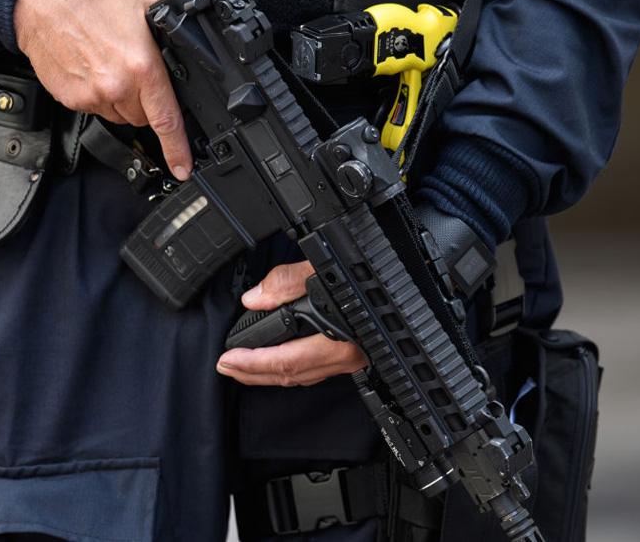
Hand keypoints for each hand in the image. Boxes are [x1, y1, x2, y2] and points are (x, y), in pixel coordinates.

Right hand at [14, 0, 191, 179]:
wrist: (43, 0)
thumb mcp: (143, 6)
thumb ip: (167, 34)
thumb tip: (185, 47)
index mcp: (141, 67)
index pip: (166, 121)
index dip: (178, 150)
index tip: (182, 168)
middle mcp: (116, 87)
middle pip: (141, 119)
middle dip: (142, 103)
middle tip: (133, 72)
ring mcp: (91, 96)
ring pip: (117, 115)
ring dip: (118, 99)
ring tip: (107, 65)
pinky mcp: (70, 99)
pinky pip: (93, 108)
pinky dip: (96, 95)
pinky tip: (90, 68)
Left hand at [216, 262, 366, 386]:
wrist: (412, 275)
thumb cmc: (376, 268)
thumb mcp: (325, 263)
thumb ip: (289, 280)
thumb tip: (255, 297)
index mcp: (341, 337)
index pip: (288, 360)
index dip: (254, 364)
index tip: (228, 360)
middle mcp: (350, 354)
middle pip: (293, 376)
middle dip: (255, 375)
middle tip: (227, 369)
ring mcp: (355, 357)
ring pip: (305, 376)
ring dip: (271, 374)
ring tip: (246, 367)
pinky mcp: (358, 353)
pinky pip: (318, 370)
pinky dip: (293, 369)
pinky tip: (282, 361)